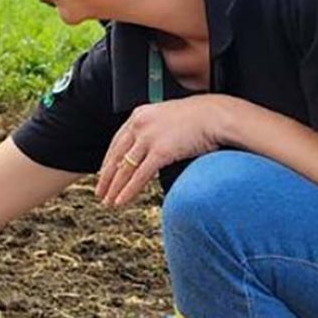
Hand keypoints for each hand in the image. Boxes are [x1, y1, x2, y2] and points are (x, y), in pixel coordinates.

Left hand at [96, 95, 231, 205]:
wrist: (218, 115)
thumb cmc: (199, 118)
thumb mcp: (168, 119)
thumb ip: (154, 131)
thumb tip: (148, 149)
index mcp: (139, 115)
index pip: (117, 142)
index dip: (108, 160)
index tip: (103, 173)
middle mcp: (139, 125)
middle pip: (116, 156)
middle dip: (106, 177)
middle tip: (99, 192)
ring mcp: (149, 138)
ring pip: (125, 168)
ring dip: (114, 188)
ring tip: (108, 201)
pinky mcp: (161, 151)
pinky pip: (140, 176)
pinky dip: (128, 191)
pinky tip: (121, 201)